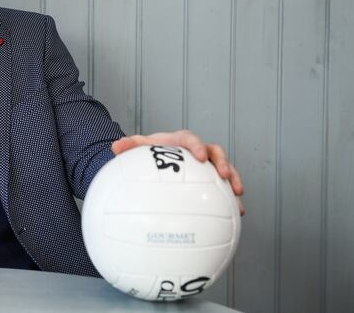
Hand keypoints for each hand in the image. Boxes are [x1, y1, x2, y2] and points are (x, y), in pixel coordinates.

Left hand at [111, 130, 244, 215]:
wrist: (156, 159)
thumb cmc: (149, 152)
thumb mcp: (139, 148)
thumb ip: (129, 146)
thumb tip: (115, 146)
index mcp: (180, 141)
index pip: (191, 139)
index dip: (197, 146)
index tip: (200, 156)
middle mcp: (198, 151)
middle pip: (216, 152)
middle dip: (223, 163)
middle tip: (226, 175)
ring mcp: (207, 165)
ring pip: (226, 169)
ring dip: (234, 181)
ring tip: (238, 197)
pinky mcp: (211, 179)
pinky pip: (224, 188)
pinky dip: (230, 199)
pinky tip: (235, 214)